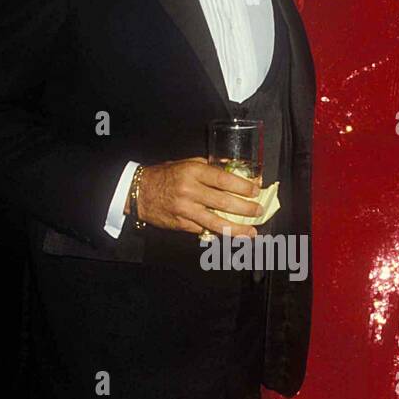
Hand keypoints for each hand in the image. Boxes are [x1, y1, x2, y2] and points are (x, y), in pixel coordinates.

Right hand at [127, 157, 261, 236]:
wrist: (139, 192)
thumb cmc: (165, 175)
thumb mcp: (187, 164)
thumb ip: (210, 167)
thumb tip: (236, 170)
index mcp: (193, 172)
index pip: (223, 180)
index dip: (243, 186)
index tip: (256, 190)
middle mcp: (190, 191)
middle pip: (224, 202)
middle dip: (245, 209)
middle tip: (259, 211)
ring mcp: (185, 210)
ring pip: (216, 222)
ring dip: (237, 228)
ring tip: (252, 231)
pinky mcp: (182, 224)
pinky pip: (204, 230)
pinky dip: (219, 232)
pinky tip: (232, 234)